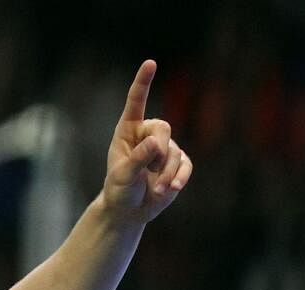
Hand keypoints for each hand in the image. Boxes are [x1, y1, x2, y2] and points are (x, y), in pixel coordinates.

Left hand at [101, 60, 192, 223]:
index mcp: (127, 131)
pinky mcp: (178, 163)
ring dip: (166, 173)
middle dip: (158, 152)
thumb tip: (156, 143)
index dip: (143, 83)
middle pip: (163, 128)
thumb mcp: (122, 176)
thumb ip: (137, 159)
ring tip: (155, 189)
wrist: (129, 210)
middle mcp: (147, 135)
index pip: (136, 102)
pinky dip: (179, 178)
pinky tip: (171, 189)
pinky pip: (185, 165)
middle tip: (149, 171)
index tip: (150, 63)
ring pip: (174, 151)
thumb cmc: (119, 190)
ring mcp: (165, 148)